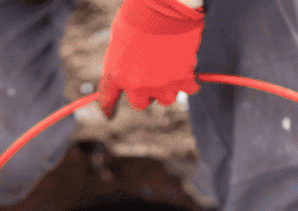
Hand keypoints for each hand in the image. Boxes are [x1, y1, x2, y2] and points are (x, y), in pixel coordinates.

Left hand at [98, 0, 203, 117]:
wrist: (165, 6)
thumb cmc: (139, 13)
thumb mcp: (119, 36)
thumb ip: (121, 60)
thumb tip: (129, 71)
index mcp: (116, 73)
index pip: (107, 97)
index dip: (108, 107)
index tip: (109, 114)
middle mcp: (137, 85)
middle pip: (140, 103)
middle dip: (146, 92)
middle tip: (153, 76)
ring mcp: (160, 85)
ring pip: (166, 98)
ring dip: (168, 86)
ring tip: (171, 67)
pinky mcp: (182, 80)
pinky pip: (189, 89)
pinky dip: (190, 81)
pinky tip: (189, 69)